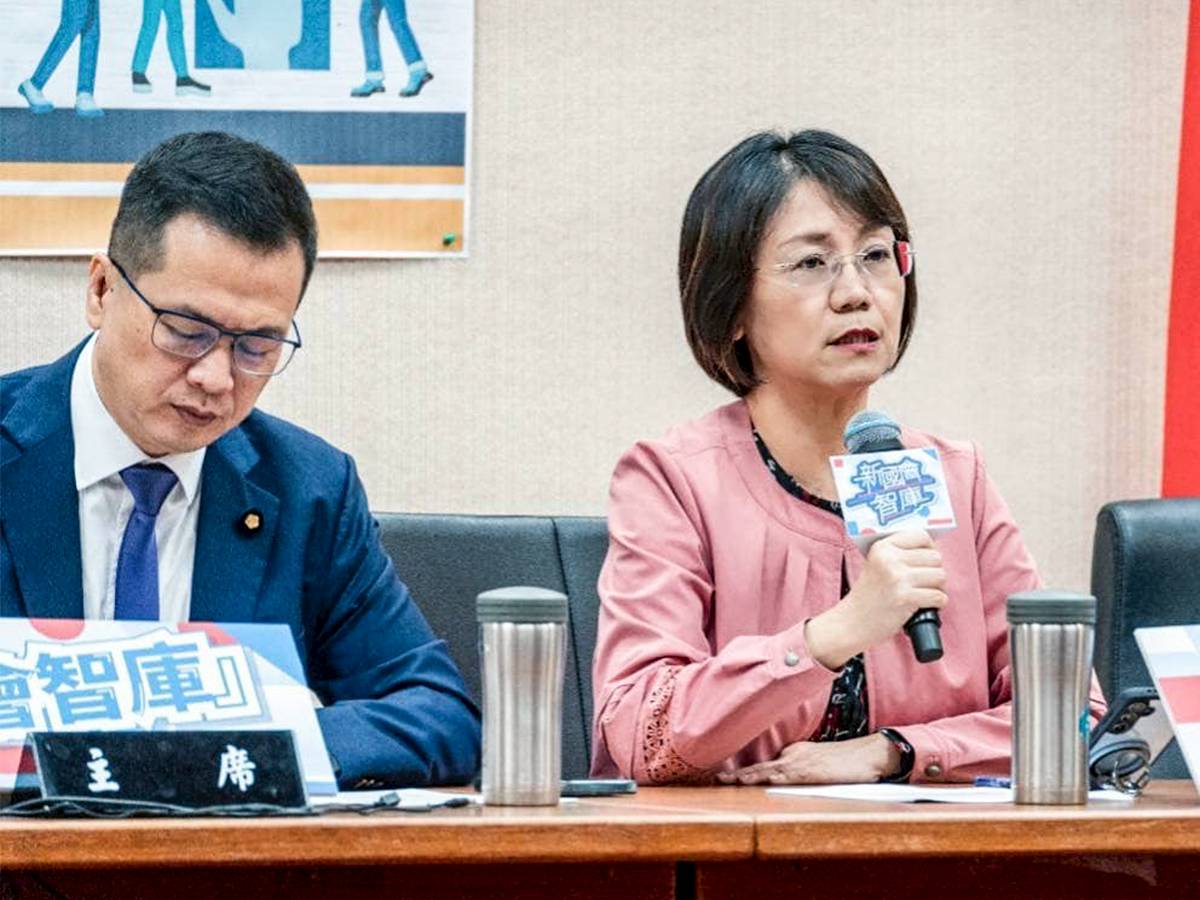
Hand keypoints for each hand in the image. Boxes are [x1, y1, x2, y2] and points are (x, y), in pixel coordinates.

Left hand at [716, 734, 898, 784]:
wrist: (868, 755)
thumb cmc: (846, 762)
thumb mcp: (818, 764)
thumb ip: (800, 769)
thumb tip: (784, 780)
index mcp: (794, 752)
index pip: (764, 763)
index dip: (743, 771)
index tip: (724, 776)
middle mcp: (792, 754)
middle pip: (758, 765)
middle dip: (736, 774)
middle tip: (715, 779)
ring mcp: (799, 762)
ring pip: (765, 770)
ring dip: (744, 777)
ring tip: (724, 781)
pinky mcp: (808, 771)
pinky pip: (782, 776)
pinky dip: (765, 779)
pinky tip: (753, 782)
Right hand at [805, 530, 947, 667]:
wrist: (852, 621)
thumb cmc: (868, 595)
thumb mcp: (877, 565)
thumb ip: (899, 554)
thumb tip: (934, 549)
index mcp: (882, 547)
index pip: (921, 536)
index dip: (930, 548)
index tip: (927, 560)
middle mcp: (889, 559)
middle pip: (935, 558)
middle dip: (935, 572)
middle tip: (925, 583)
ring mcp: (898, 578)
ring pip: (940, 576)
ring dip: (938, 588)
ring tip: (924, 594)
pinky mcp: (905, 598)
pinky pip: (939, 596)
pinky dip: (937, 604)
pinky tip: (925, 606)